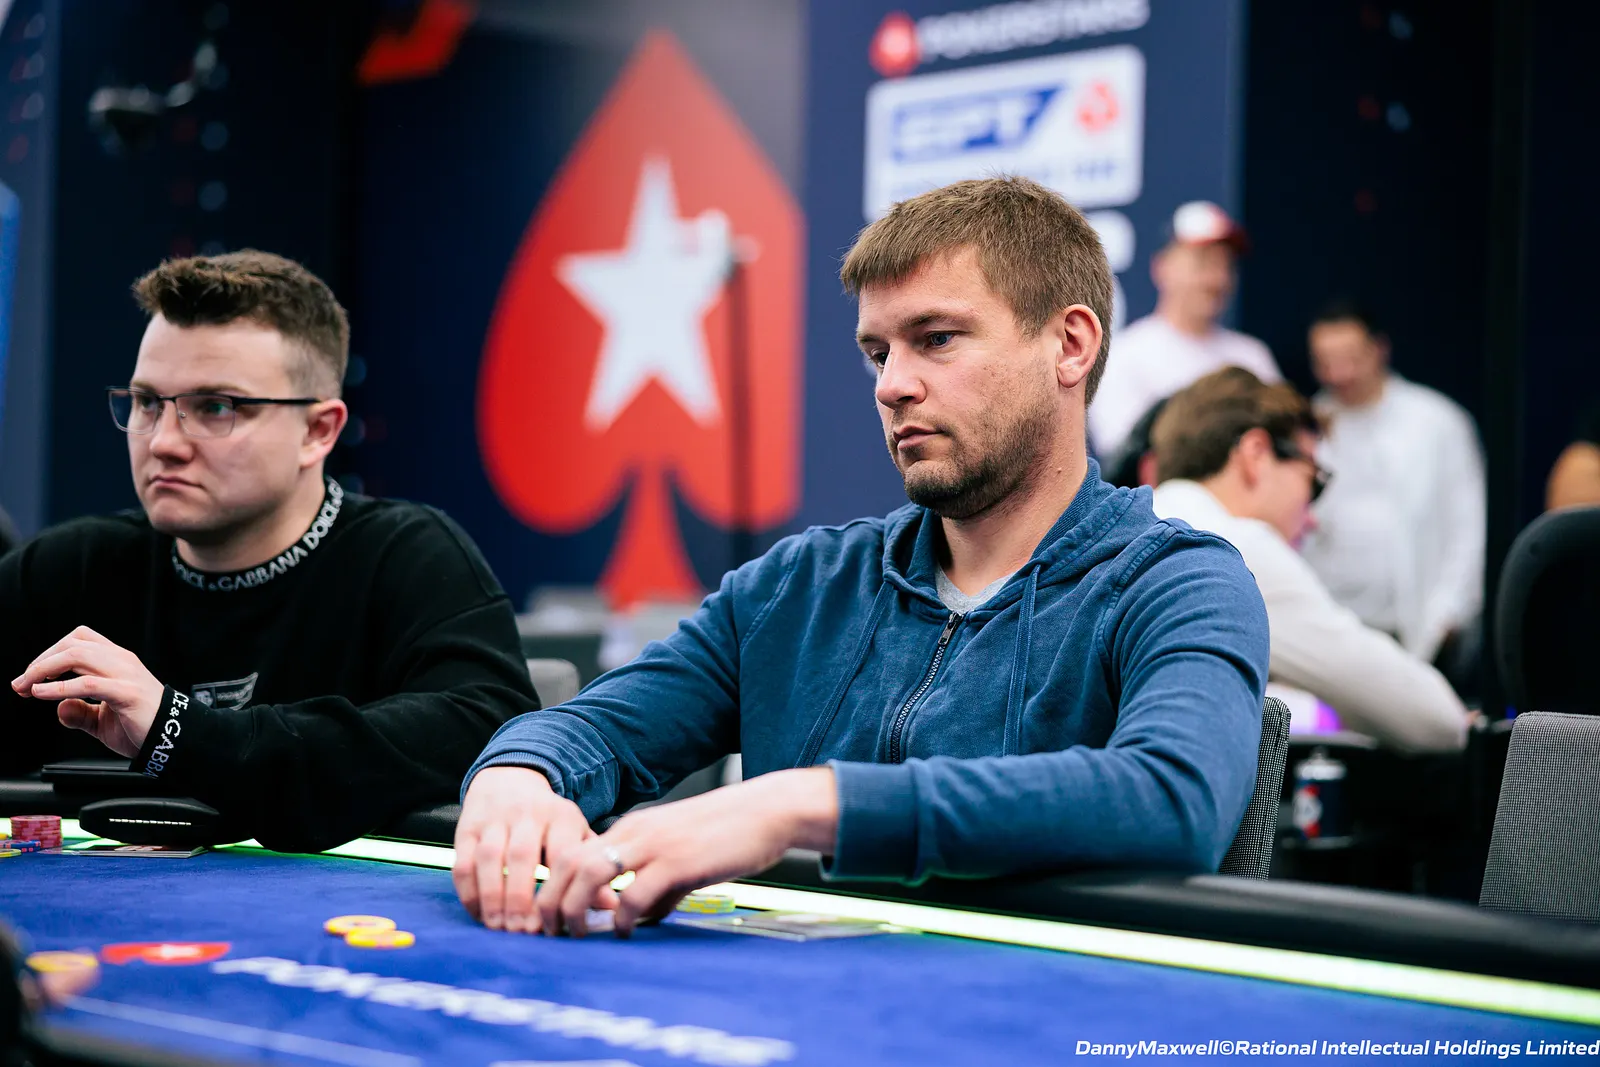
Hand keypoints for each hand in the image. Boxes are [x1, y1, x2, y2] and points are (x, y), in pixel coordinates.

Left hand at [11, 626, 164, 757]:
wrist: (171, 740)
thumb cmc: (142, 727)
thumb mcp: (102, 720)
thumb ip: (79, 712)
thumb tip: (58, 706)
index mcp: (117, 662)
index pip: (79, 640)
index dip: (50, 653)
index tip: (32, 677)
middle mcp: (121, 661)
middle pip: (73, 643)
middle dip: (41, 661)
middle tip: (22, 682)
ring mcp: (125, 675)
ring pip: (78, 655)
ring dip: (45, 669)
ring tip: (28, 686)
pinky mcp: (126, 693)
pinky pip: (87, 683)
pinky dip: (59, 687)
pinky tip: (42, 695)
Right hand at [452, 766, 603, 932]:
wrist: (509, 779)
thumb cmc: (550, 820)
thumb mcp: (575, 834)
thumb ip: (589, 868)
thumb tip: (612, 907)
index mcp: (562, 816)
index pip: (560, 854)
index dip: (557, 889)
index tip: (555, 921)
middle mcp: (528, 814)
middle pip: (522, 856)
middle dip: (521, 898)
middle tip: (523, 931)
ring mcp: (494, 819)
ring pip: (489, 858)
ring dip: (493, 897)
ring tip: (499, 927)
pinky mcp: (467, 827)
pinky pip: (463, 861)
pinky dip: (469, 891)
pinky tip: (478, 915)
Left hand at [539, 766, 837, 937]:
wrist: (769, 811)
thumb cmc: (730, 833)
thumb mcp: (684, 855)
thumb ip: (660, 885)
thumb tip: (645, 918)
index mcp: (633, 828)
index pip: (574, 853)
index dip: (554, 886)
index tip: (553, 918)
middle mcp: (635, 832)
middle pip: (569, 862)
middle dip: (551, 901)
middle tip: (551, 933)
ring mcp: (654, 845)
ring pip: (589, 873)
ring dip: (574, 909)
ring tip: (578, 936)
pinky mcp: (677, 861)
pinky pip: (633, 893)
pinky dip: (622, 918)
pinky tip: (628, 932)